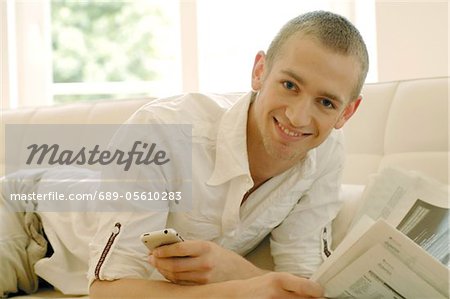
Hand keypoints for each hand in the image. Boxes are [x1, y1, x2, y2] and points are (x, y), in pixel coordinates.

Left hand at [148, 240, 264, 284]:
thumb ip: (188, 245)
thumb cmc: (219, 256)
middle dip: (159, 261)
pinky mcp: (202, 287)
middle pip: (175, 265)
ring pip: (176, 275)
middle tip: (150, 258)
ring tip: (156, 264)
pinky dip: (171, 277)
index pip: (179, 248)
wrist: (238, 272)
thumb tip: (165, 245)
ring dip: (163, 270)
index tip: (154, 249)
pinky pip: (181, 283)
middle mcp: (204, 263)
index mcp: (205, 248)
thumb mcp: (207, 245)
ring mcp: (203, 278)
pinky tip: (166, 272)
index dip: (164, 250)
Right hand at [229, 272, 324, 298]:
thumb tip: (315, 289)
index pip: (308, 287)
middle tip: (308, 298)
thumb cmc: (257, 287)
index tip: (320, 292)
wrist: (236, 295)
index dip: (318, 291)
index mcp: (280, 279)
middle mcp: (276, 293)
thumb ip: (292, 283)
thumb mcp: (274, 279)